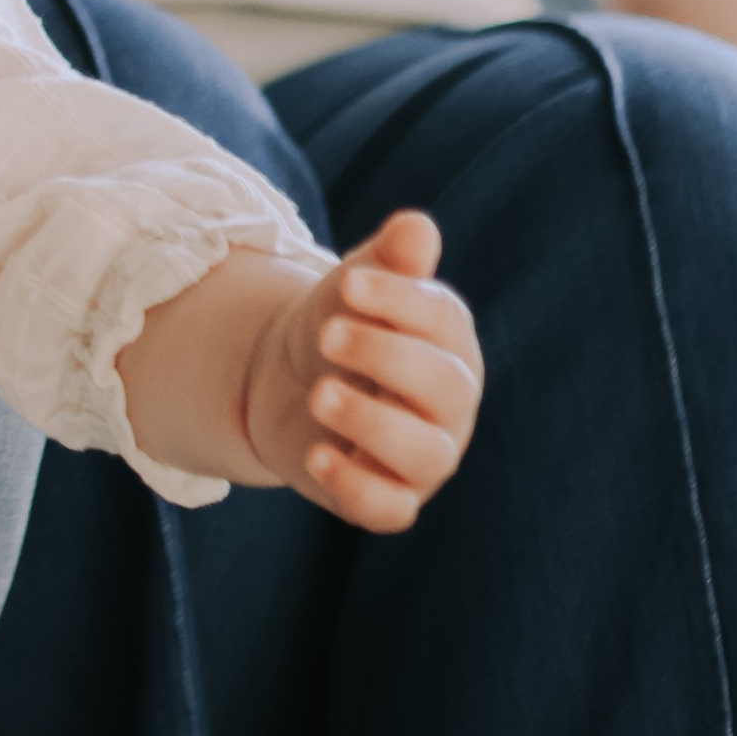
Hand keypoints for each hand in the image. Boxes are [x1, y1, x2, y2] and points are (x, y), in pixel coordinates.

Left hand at [246, 211, 484, 530]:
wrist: (287, 378)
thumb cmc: (338, 321)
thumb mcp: (354, 286)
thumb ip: (387, 259)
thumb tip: (418, 226)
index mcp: (449, 340)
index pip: (445, 321)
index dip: (401, 301)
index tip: (350, 283)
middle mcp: (449, 402)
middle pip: (445, 387)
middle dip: (387, 358)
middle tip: (327, 334)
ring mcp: (423, 455)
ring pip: (426, 454)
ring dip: (372, 424)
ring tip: (319, 394)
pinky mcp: (388, 497)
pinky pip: (391, 510)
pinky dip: (358, 488)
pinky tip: (317, 458)